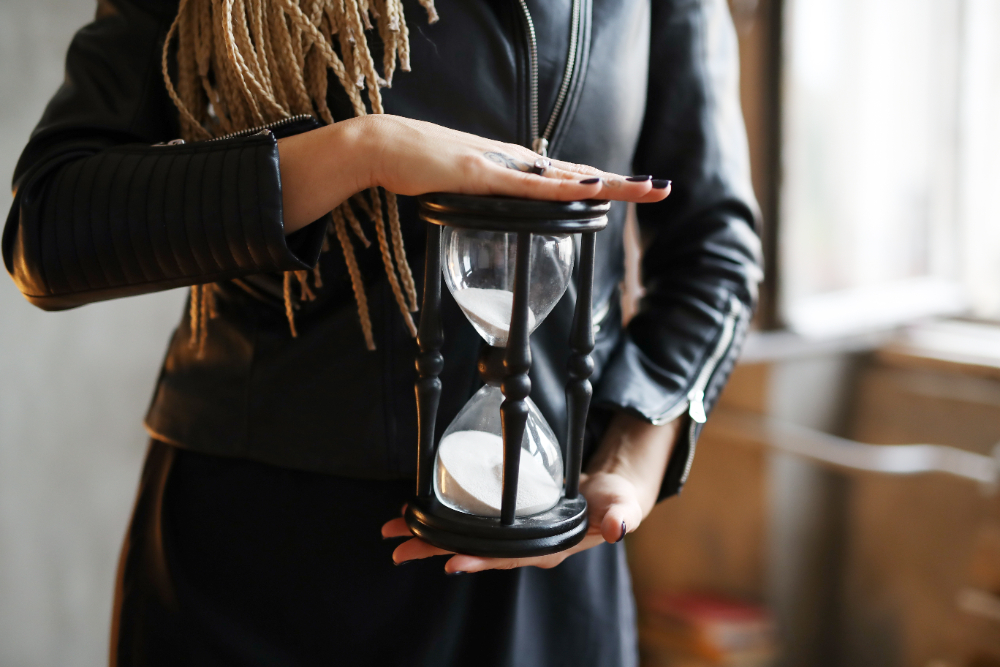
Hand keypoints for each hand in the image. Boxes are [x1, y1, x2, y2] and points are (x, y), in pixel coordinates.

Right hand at [278, 115, 670, 232]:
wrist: (385, 146)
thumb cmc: (422, 166)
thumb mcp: (466, 188)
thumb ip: (488, 200)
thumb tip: (505, 214)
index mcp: (517, 168)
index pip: (571, 177)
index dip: (606, 184)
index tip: (638, 189)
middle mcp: (520, 163)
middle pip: (582, 176)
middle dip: (624, 183)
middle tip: (662, 189)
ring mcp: (504, 166)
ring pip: (568, 178)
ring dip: (609, 184)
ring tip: (646, 187)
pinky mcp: (484, 175)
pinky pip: (532, 187)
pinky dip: (564, 189)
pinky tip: (591, 189)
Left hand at [381, 412, 679, 573]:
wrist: (607, 498)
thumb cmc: (613, 503)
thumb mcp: (621, 505)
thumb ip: (620, 515)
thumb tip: (619, 528)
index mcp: (546, 548)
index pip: (508, 557)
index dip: (481, 560)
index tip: (451, 562)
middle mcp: (523, 548)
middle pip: (474, 552)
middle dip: (436, 551)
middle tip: (399, 549)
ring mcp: (511, 536)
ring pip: (465, 540)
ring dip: (428, 537)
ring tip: (394, 533)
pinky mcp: (504, 520)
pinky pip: (468, 524)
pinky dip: (441, 520)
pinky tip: (417, 515)